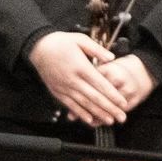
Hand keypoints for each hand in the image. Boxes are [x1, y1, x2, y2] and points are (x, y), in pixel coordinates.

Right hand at [30, 31, 149, 126]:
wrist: (39, 48)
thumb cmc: (60, 42)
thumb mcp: (80, 39)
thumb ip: (97, 49)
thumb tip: (111, 58)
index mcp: (81, 67)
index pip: (101, 84)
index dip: (113, 95)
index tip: (123, 103)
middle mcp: (73, 80)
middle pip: (95, 97)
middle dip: (110, 109)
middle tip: (121, 117)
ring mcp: (65, 87)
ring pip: (84, 104)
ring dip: (98, 114)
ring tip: (109, 121)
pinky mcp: (57, 92)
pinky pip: (70, 105)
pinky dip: (80, 113)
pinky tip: (89, 119)